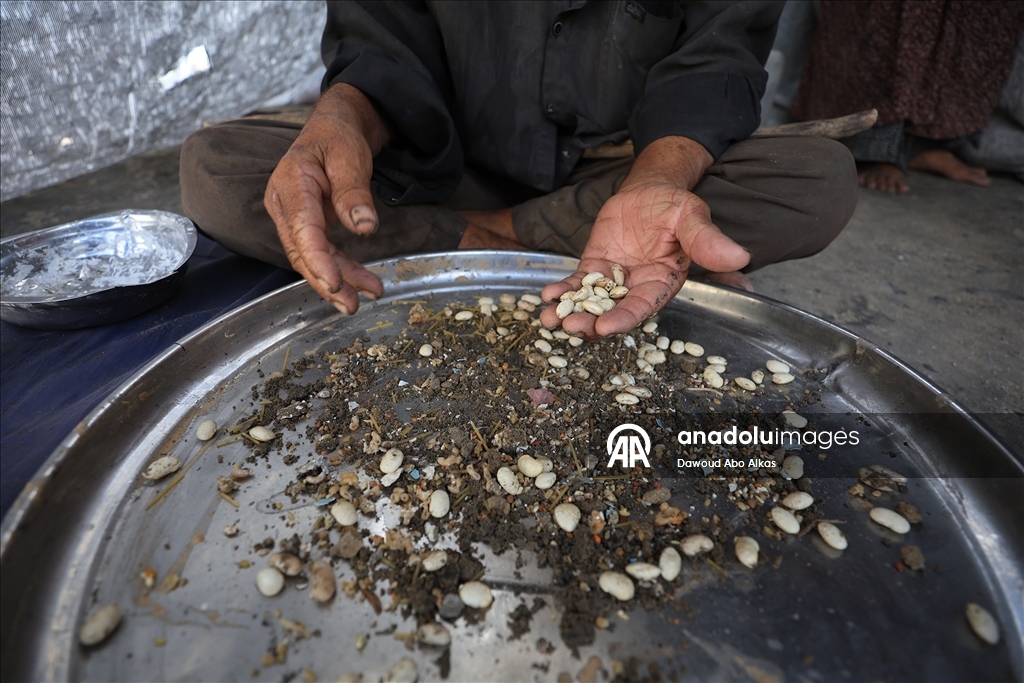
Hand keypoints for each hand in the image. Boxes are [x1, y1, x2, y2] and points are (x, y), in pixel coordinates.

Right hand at [264, 84, 388, 313]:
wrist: (334, 127)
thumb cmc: (338, 137)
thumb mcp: (350, 157)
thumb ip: (354, 191)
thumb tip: (364, 227)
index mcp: (290, 184)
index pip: (302, 230)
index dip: (317, 260)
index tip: (335, 282)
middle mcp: (285, 205)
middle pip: (301, 252)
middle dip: (327, 281)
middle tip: (351, 304)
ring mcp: (293, 217)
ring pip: (311, 258)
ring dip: (337, 281)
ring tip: (364, 298)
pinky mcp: (307, 225)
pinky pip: (321, 253)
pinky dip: (342, 270)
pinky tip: (362, 283)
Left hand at [540, 138, 749, 337]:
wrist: (651, 190)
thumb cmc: (676, 205)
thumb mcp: (692, 217)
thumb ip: (708, 241)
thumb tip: (740, 257)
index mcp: (662, 283)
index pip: (643, 307)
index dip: (624, 318)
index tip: (604, 328)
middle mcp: (636, 287)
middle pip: (611, 312)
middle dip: (589, 323)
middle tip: (569, 328)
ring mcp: (612, 280)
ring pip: (590, 303)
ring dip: (569, 313)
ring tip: (548, 319)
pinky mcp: (594, 267)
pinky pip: (576, 284)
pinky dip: (562, 291)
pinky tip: (546, 295)